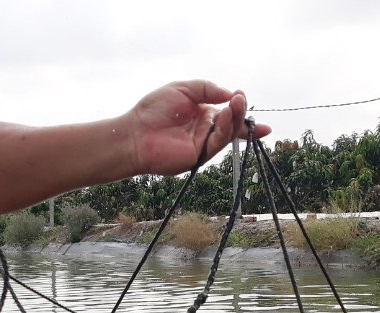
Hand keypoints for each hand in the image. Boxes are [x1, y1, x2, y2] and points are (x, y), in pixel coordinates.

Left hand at [123, 80, 272, 175]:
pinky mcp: (198, 157)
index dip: (241, 111)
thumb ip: (207, 89)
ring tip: (234, 105)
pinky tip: (223, 117)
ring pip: (227, 134)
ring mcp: (202, 144)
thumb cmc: (153, 110)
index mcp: (202, 113)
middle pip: (231, 124)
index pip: (227, 113)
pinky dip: (223, 131)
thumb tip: (230, 94)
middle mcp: (205, 130)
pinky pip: (216, 144)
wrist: (135, 133)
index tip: (244, 99)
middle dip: (239, 112)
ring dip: (234, 120)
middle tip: (240, 100)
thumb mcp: (183, 89)